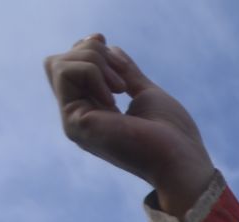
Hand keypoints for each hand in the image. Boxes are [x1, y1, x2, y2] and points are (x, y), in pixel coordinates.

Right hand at [44, 35, 214, 217]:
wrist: (180, 159)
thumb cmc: (172, 133)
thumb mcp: (144, 91)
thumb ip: (124, 72)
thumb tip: (106, 46)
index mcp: (92, 111)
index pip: (67, 66)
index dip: (86, 47)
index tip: (107, 44)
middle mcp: (77, 117)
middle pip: (57, 61)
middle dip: (92, 52)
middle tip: (123, 76)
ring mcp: (73, 122)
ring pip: (59, 64)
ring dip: (95, 61)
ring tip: (122, 88)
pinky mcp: (74, 122)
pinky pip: (67, 73)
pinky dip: (93, 71)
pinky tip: (116, 96)